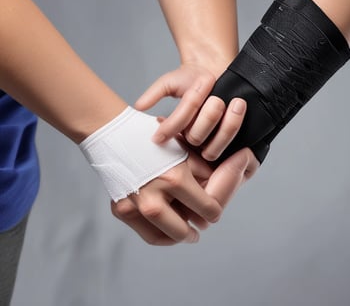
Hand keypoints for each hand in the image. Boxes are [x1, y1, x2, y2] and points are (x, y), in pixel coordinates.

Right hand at [110, 145, 258, 245]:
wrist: (114, 133)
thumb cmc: (153, 139)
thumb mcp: (184, 151)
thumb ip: (203, 175)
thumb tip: (212, 198)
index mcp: (174, 179)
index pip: (207, 209)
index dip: (214, 213)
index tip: (213, 213)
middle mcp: (153, 198)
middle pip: (183, 232)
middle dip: (195, 231)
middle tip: (199, 228)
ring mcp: (134, 206)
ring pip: (164, 237)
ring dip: (178, 236)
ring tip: (186, 232)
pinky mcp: (120, 210)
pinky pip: (146, 233)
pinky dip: (160, 234)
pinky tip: (168, 227)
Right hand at [135, 64, 246, 160]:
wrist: (216, 68)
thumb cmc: (192, 75)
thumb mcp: (169, 82)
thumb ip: (154, 93)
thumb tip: (137, 107)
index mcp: (179, 130)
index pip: (173, 131)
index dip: (170, 126)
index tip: (179, 111)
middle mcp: (196, 137)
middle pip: (195, 137)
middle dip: (206, 116)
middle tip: (215, 97)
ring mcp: (213, 140)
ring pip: (214, 144)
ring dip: (226, 122)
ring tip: (236, 102)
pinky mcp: (232, 139)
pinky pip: (234, 142)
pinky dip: (237, 124)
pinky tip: (239, 106)